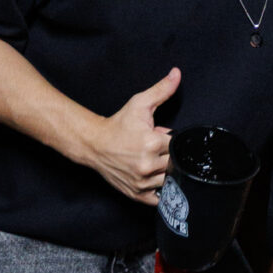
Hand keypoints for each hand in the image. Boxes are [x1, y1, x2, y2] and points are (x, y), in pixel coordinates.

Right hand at [84, 66, 178, 201]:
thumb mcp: (140, 104)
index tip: (163, 139)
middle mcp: (148, 165)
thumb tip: (177, 73)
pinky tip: (155, 180)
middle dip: (168, 156)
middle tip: (157, 150)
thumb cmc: (118, 124)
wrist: (94, 144)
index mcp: (152, 143)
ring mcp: (142, 182)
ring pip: (169, 180)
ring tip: (154, 163)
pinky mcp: (136, 194)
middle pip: (175, 163)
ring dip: (165, 173)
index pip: (178, 146)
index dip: (172, 142)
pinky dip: (160, 192)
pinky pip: (158, 198)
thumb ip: (161, 90)